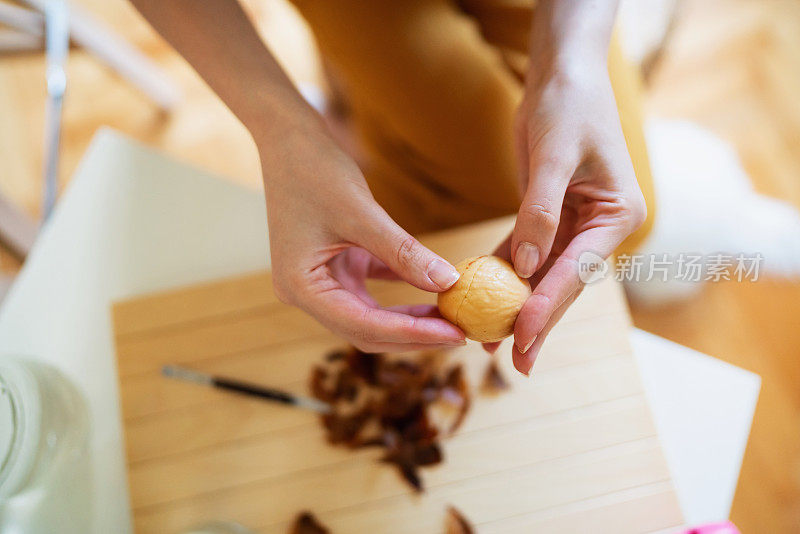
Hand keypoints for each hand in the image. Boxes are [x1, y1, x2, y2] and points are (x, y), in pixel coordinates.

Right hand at [258, 122, 465, 352]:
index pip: (362, 326)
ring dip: (408, 318)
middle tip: (460, 330)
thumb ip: (404, 252)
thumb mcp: (362, 214)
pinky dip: (400, 294)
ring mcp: (318, 281)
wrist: (289, 139)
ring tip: (449, 316)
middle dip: (413, 334)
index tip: (453, 334)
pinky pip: (370, 291)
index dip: (411, 334)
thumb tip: (448, 282)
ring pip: (370, 316)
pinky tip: (432, 292)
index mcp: (301, 287)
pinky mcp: (333, 266)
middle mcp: (305, 293)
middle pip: (365, 330)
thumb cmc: (315, 170)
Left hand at [489, 61, 645, 374]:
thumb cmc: (568, 107)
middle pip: (562, 284)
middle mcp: (600, 228)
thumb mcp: (554, 157)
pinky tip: (480, 296)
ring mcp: (574, 225)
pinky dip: (501, 273)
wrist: (562, 77)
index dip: (546, 306)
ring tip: (490, 339)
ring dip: (515, 305)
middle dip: (536, 322)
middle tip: (515, 363)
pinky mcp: (546, 217)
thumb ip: (539, 213)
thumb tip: (524, 268)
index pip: (577, 271)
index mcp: (617, 217)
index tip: (521, 337)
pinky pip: (523, 252)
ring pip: (541, 275)